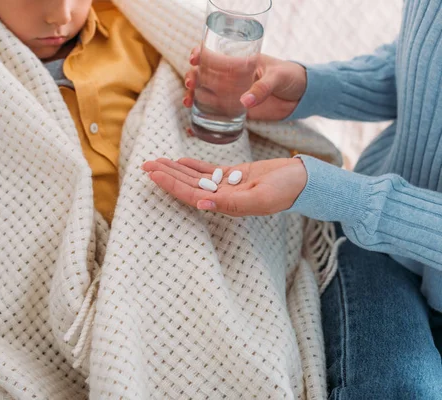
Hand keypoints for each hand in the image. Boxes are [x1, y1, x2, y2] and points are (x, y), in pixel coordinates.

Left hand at [141, 157, 307, 216]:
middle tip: (145, 164)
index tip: (153, 173)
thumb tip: (202, 203)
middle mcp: (223, 197)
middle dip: (166, 175)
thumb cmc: (286, 189)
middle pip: (188, 185)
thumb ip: (231, 202)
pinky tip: (178, 160)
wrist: (305, 180)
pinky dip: (193, 165)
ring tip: (156, 161)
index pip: (191, 194)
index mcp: (226, 205)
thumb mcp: (260, 197)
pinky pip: (209, 170)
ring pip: (195, 177)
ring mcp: (228, 186)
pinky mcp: (235, 175)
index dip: (170, 184)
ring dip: (175, 169)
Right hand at [183, 47, 307, 121]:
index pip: (215, 54)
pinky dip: (202, 119)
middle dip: (192, 78)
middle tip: (190, 84)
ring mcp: (232, 94)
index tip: (194, 59)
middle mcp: (232, 77)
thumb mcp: (278, 77)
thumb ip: (262, 89)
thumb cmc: (292, 77)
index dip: (200, 54)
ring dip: (193, 97)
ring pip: (206, 94)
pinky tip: (191, 125)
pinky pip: (217, 114)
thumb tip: (244, 102)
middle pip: (204, 74)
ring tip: (188, 102)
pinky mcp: (237, 111)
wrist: (302, 96)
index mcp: (240, 61)